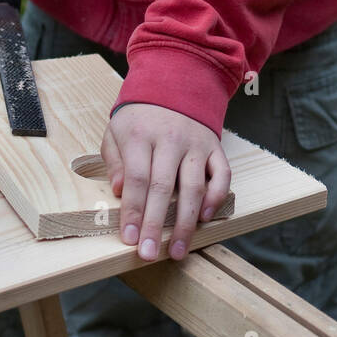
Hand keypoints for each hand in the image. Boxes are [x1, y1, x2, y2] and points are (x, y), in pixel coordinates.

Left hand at [100, 103, 230, 262]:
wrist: (174, 82)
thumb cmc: (140, 117)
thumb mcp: (116, 131)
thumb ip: (114, 160)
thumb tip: (119, 190)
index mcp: (141, 135)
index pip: (136, 178)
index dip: (132, 211)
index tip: (128, 238)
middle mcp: (171, 139)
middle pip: (163, 188)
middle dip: (155, 224)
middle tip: (149, 253)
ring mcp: (196, 143)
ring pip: (193, 187)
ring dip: (186, 223)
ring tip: (177, 250)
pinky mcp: (215, 147)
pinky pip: (222, 175)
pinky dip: (216, 198)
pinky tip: (205, 218)